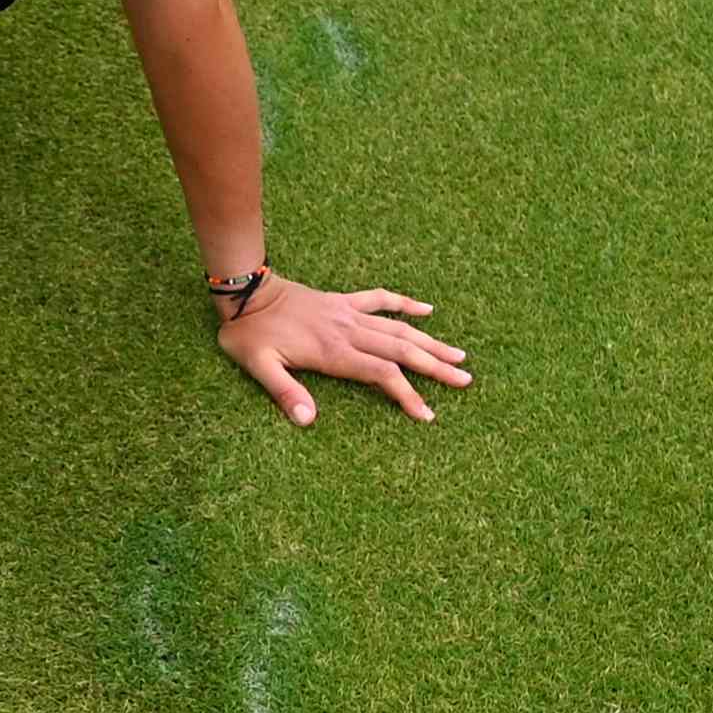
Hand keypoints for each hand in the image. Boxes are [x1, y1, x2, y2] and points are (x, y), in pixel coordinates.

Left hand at [220, 270, 470, 424]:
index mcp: (333, 352)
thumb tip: (307, 421)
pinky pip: (381, 299)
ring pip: (399, 327)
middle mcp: (349, 331)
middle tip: (465, 381)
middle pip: (402, 350)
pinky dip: (406, 303)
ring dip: (431, 341)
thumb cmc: (249, 334)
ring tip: (460, 355)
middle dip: (435, 367)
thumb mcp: (258, 367)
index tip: (427, 414)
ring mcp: (349, 313)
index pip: (381, 374)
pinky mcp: (344, 301)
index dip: (407, 394)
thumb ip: (284, 392)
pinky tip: (429, 309)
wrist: (246, 291)